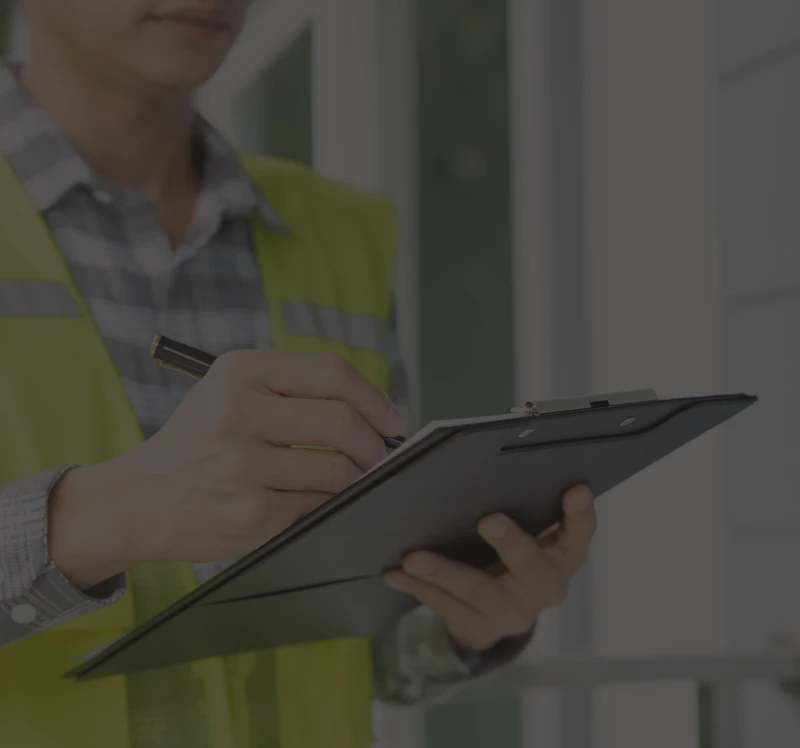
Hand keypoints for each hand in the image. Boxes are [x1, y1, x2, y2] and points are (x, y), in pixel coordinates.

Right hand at [49, 351, 404, 589]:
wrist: (140, 498)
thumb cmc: (199, 440)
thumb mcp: (230, 390)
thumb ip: (293, 387)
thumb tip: (372, 409)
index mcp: (239, 373)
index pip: (331, 372)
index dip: (374, 396)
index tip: (391, 417)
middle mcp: (239, 413)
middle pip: (342, 421)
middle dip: (375, 443)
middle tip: (380, 453)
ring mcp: (244, 467)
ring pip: (337, 470)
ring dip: (356, 477)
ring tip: (351, 476)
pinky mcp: (251, 514)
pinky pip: (318, 506)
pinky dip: (329, 503)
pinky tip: (319, 499)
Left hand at [383, 485, 596, 652]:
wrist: (497, 613)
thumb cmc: (513, 553)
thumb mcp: (530, 532)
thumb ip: (524, 505)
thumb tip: (491, 467)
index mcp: (563, 554)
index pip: (580, 533)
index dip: (580, 514)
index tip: (575, 489)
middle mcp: (545, 586)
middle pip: (531, 566)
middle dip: (510, 543)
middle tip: (488, 520)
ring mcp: (513, 612)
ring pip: (479, 592)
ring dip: (444, 572)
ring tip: (414, 558)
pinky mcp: (480, 627)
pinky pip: (446, 606)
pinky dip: (418, 588)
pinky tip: (396, 574)